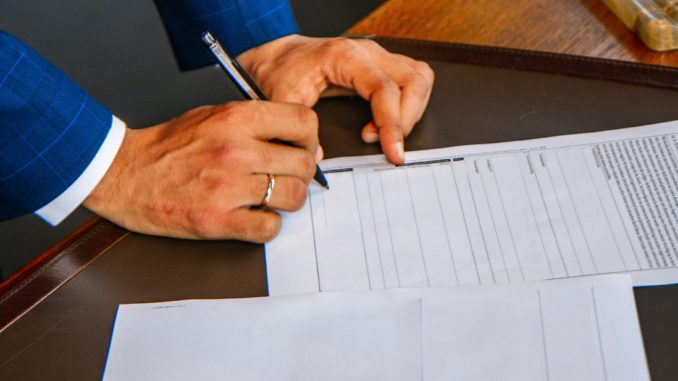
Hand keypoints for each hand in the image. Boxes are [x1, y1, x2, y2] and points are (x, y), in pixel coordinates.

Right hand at [84, 101, 319, 241]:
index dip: (310, 137)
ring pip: (293, 197)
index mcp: (235, 119)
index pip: (302, 122)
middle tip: (287, 176)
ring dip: (289, 200)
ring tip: (270, 197)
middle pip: (304, 163)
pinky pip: (269, 228)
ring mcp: (226, 188)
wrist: (122, 173)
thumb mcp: (213, 115)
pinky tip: (254, 216)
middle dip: (302, 172)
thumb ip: (256, 124)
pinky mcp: (216, 220)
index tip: (303, 147)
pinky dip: (268, 225)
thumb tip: (302, 143)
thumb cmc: (168, 146)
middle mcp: (235, 151)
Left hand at [237, 35, 433, 164]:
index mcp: (345, 57)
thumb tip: (319, 157)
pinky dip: (408, 104)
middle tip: (386, 145)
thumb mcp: (281, 101)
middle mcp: (367, 52)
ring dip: (411, 111)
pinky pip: (412, 79)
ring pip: (419, 78)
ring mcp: (377, 56)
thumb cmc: (281, 73)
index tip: (393, 152)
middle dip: (406, 120)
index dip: (393, 124)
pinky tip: (384, 123)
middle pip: (413, 80)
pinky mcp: (381, 65)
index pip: (385, 88)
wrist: (278, 58)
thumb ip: (298, 129)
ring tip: (383, 134)